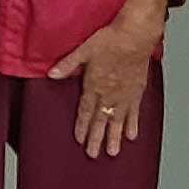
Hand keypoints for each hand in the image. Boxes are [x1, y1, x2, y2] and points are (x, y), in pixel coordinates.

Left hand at [49, 0, 168, 157]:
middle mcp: (110, 93)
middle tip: (93, 154)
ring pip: (118, 120)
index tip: (79, 140)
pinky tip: (131, 135)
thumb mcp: (84, 50)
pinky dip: (133, 124)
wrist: (136, 34)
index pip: (85, 111)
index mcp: (95, 85)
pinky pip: (134, 112)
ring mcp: (125, 94)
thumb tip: (52, 74)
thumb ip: (68, 64)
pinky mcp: (137, 90)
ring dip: (114, 137)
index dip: (82, 126)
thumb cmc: (111, 39)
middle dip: (96, 138)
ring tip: (112, 152)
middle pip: (101, 120)